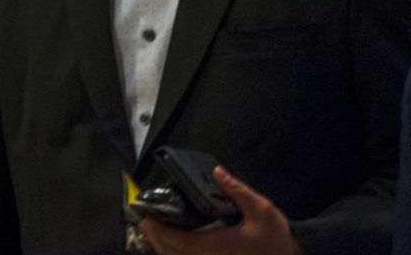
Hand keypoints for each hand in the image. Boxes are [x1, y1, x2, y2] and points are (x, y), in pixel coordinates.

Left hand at [139, 166, 302, 254]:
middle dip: (153, 235)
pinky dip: (174, 252)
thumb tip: (217, 172)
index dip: (155, 228)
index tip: (144, 215)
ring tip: (153, 228)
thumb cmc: (277, 242)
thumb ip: (237, 191)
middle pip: (169, 251)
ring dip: (162, 245)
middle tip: (143, 218)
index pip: (174, 239)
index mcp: (213, 248)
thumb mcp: (262, 211)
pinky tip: (174, 242)